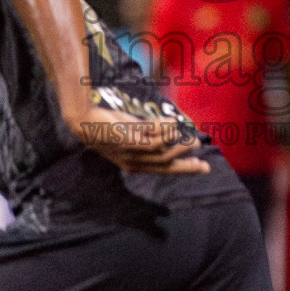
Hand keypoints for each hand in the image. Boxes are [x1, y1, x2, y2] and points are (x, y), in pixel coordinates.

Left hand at [68, 104, 208, 175]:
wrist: (85, 121)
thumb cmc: (107, 125)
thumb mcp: (133, 130)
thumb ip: (151, 131)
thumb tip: (173, 127)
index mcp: (135, 163)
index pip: (164, 169)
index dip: (184, 168)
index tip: (202, 167)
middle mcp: (134, 162)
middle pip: (166, 166)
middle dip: (186, 166)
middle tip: (204, 164)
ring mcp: (131, 152)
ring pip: (162, 154)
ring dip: (179, 146)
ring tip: (193, 140)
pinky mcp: (128, 141)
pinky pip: (152, 140)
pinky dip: (166, 133)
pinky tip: (174, 125)